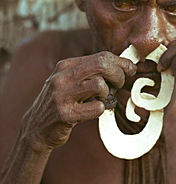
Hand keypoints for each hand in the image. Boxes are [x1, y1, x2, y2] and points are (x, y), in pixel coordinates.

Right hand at [20, 52, 136, 148]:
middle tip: (119, 85)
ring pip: (100, 85)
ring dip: (107, 94)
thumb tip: (124, 66)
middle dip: (118, 75)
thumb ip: (91, 72)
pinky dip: (101, 109)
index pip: (100, 56)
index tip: (130, 69)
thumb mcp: (70, 81)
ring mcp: (62, 95)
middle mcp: (62, 77)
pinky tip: (93, 111)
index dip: (120, 62)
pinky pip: (96, 107)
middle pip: (101, 66)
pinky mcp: (65, 114)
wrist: (37, 127)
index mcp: (65, 66)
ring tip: (101, 99)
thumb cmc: (62, 102)